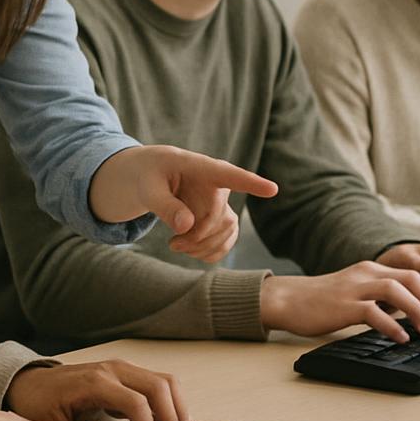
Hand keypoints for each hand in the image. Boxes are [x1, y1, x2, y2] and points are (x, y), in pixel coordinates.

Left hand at [5, 360, 191, 420]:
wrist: (31, 383)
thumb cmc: (38, 404)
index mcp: (93, 381)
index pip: (134, 400)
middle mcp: (112, 370)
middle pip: (157, 386)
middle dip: (173, 417)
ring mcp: (121, 369)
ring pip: (164, 381)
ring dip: (178, 407)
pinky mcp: (126, 375)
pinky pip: (158, 383)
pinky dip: (172, 401)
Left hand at [89, 145, 277, 261]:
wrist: (150, 176)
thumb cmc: (148, 175)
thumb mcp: (147, 187)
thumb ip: (164, 205)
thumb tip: (186, 226)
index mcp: (201, 167)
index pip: (230, 175)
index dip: (251, 183)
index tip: (272, 189)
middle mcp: (218, 184)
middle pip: (219, 216)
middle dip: (197, 237)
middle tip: (172, 245)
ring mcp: (221, 201)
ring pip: (227, 231)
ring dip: (204, 247)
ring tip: (176, 246)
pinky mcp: (220, 217)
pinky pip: (226, 240)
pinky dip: (210, 253)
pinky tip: (190, 251)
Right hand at [260, 262, 419, 342]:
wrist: (288, 299)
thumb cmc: (321, 301)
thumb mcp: (355, 293)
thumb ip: (378, 298)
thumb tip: (408, 314)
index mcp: (370, 270)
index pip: (412, 273)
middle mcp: (365, 274)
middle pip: (410, 278)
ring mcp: (354, 289)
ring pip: (395, 290)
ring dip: (417, 309)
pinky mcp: (343, 306)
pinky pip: (373, 312)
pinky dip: (392, 325)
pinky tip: (401, 337)